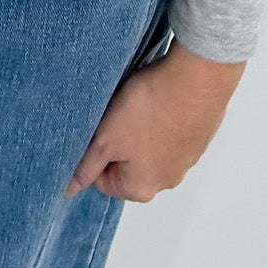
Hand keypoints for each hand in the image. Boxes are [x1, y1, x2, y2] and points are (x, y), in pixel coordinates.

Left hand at [63, 37, 246, 201]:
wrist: (198, 78)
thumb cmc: (150, 110)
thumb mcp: (106, 139)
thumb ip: (86, 166)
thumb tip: (68, 189)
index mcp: (142, 188)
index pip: (102, 179)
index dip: (92, 151)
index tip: (96, 127)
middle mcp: (167, 180)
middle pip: (127, 163)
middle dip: (117, 138)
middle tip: (115, 112)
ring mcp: (187, 157)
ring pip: (149, 144)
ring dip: (140, 126)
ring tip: (138, 101)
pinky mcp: (199, 133)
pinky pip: (171, 129)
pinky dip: (162, 115)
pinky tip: (159, 96)